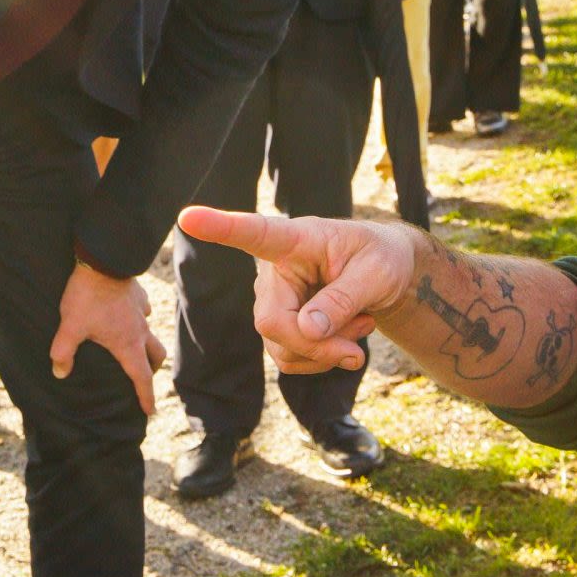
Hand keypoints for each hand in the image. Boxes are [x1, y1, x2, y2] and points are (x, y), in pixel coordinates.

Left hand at [48, 262, 167, 414]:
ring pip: (151, 333)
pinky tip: (127, 315)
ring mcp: (141, 312)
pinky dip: (139, 318)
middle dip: (152, 370)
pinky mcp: (138, 295)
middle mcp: (140, 331)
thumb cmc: (88, 296)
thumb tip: (59, 373)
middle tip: (144, 377)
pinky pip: (144, 311)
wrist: (103, 261)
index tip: (149, 411)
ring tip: (135, 347)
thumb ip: (63, 352)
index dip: (146, 397)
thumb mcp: (71, 326)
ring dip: (147, 344)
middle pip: (156, 357)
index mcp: (127, 344)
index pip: (142, 378)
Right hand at [176, 207, 419, 374]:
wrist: (388, 275)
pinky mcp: (279, 326)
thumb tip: (306, 330)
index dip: (220, 228)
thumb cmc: (382, 259)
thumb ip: (343, 298)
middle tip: (356, 353)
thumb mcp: (376, 274)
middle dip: (317, 347)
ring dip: (326, 354)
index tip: (188, 217)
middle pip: (273, 322)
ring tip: (360, 328)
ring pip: (282, 349)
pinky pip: (290, 359)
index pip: (254, 233)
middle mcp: (274, 270)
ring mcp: (273, 300)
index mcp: (296, 239)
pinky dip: (322, 359)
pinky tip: (347, 338)